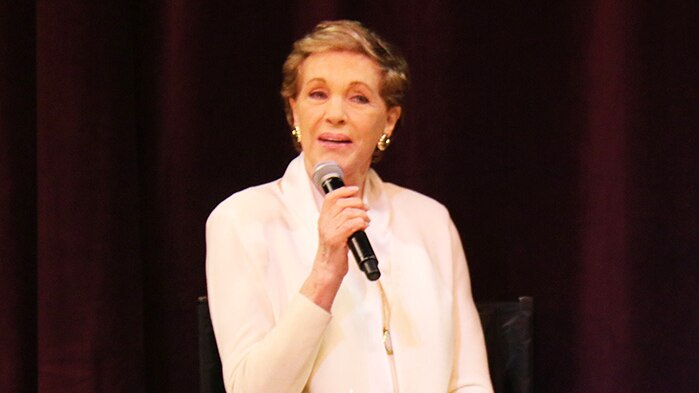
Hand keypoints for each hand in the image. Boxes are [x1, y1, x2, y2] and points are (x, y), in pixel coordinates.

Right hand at [301, 185, 369, 310]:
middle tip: (366, 210)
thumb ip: (342, 221)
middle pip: (342, 203)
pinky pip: (351, 224)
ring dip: (362, 215)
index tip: (355, 190)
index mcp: (323, 220)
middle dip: (357, 204)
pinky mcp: (335, 239)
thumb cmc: (334, 253)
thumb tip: (358, 209)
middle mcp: (324, 223)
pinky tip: (363, 227)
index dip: (343, 191)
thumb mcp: (336, 233)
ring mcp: (329, 231)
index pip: (330, 198)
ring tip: (366, 222)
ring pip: (348, 213)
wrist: (327, 271)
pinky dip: (360, 223)